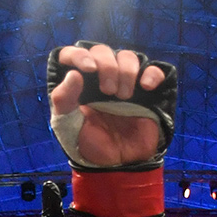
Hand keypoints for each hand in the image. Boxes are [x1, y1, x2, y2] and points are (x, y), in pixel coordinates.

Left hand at [46, 41, 176, 169]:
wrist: (117, 165)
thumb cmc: (89, 145)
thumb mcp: (68, 127)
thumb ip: (63, 101)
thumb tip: (74, 74)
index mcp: (78, 84)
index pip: (72, 55)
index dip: (78, 55)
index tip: (88, 69)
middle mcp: (100, 78)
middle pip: (102, 51)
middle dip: (107, 66)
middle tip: (108, 92)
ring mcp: (124, 83)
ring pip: (127, 56)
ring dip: (126, 71)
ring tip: (123, 96)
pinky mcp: (146, 92)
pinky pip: (153, 70)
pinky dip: (151, 73)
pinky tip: (146, 87)